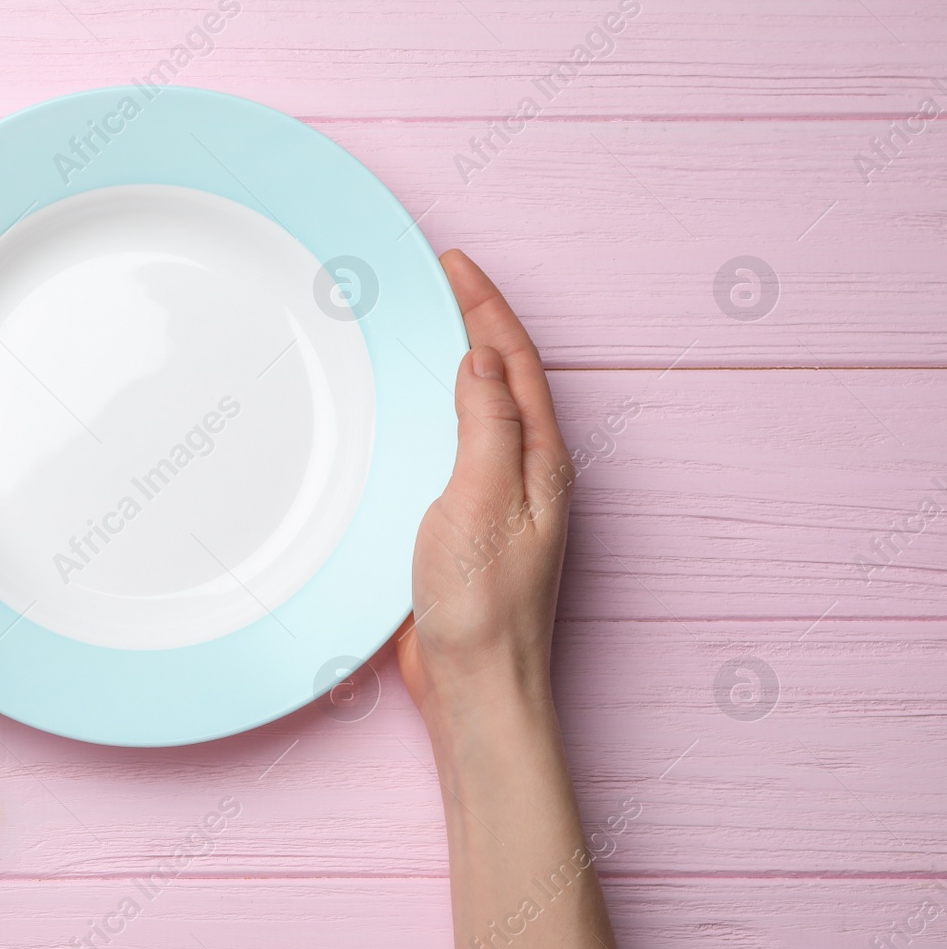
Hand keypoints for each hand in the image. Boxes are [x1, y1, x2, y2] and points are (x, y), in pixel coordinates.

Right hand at [396, 250, 574, 722]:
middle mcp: (526, 472)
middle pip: (504, 375)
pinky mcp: (465, 523)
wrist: (473, 686)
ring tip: (424, 324)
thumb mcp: (484, 503)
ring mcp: (497, 499)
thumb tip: (484, 360)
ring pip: (479, 409)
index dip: (486, 306)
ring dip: (456, 361)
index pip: (515, 360)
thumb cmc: (483, 608)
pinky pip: (452, 445)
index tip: (454, 262)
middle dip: (475, 320)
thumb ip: (487, 427)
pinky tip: (407, 411)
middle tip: (438, 278)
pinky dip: (433, 409)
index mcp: (540, 460)